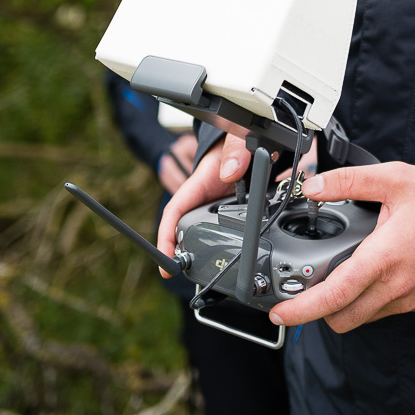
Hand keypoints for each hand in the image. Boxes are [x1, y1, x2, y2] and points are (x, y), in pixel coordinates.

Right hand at [155, 131, 251, 275]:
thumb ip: (235, 150)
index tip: (164, 257)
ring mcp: (218, 208)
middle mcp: (205, 199)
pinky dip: (232, 246)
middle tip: (188, 276)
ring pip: (208, 234)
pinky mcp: (234, 212)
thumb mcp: (237, 137)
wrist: (250, 139)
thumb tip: (229, 173)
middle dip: (185, 253)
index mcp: (198, 184)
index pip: (175, 211)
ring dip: (208, 252)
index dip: (165, 236)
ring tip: (211, 275)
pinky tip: (237, 261)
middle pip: (188, 230)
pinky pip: (228, 232)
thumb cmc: (236, 138)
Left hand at [268, 163, 414, 331]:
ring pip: (359, 318)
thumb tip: (312, 186)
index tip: (280, 312)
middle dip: (316, 310)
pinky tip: (361, 275)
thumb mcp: (394, 178)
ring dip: (340, 307)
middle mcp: (393, 286)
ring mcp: (406, 298)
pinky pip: (379, 312)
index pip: (335, 296)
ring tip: (333, 276)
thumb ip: (348, 181)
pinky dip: (362, 302)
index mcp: (383, 258)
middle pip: (341, 319)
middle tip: (303, 288)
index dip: (302, 309)